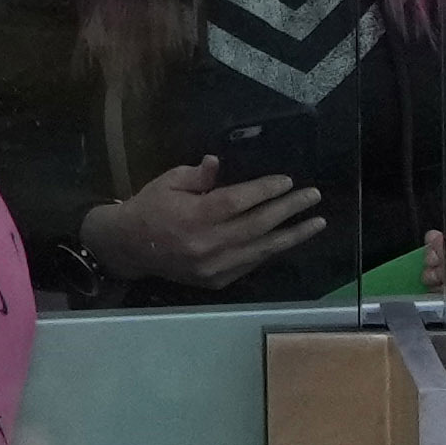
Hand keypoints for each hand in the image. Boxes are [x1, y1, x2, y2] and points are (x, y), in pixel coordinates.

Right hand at [76, 157, 321, 295]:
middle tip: (313, 196)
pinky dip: (271, 250)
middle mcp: (208, 244)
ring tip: (317, 223)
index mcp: (194, 216)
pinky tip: (287, 238)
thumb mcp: (168, 182)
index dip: (265, 190)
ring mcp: (215, 266)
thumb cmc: (148, 208)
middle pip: (258, 225)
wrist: (129, 248)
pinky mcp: (217, 280)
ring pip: (262, 249)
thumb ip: (198, 176)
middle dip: (289, 209)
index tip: (288, 181)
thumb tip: (219, 164)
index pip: (239, 201)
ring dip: (292, 235)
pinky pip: (251, 263)